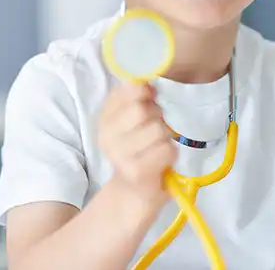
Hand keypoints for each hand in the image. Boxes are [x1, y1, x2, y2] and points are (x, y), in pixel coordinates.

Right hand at [97, 82, 177, 207]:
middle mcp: (105, 136)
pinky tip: (161, 160)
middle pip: (142, 110)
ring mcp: (119, 155)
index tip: (150, 99)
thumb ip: (135, 98)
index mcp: (103, 118)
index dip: (144, 91)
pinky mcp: (136, 171)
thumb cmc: (138, 150)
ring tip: (157, 146)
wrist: (133, 191)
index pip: (126, 90)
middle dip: (157, 116)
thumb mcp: (130, 120)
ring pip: (157, 130)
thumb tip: (149, 82)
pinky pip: (166, 149)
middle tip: (155, 127)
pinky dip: (170, 153)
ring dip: (165, 137)